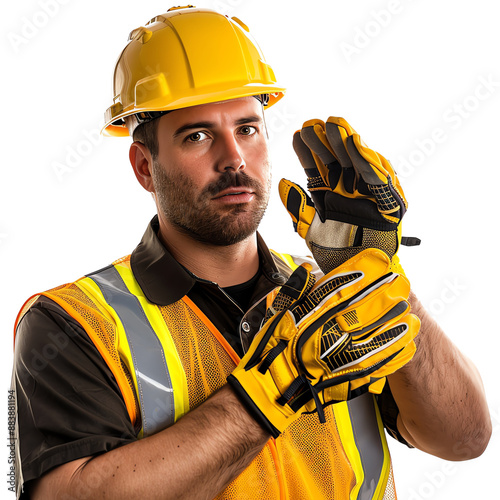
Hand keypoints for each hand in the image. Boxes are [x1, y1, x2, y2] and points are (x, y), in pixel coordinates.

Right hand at [228, 249, 418, 434]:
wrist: (274, 383)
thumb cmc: (275, 345)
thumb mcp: (280, 312)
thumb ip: (296, 290)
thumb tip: (307, 270)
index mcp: (313, 312)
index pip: (342, 287)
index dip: (363, 274)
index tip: (379, 263)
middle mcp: (330, 330)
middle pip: (365, 309)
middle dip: (386, 296)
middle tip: (402, 284)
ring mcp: (341, 353)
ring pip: (375, 336)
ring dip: (396, 325)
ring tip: (411, 315)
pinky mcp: (349, 373)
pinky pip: (377, 363)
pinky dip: (394, 354)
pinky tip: (407, 345)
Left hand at [279, 117, 411, 274]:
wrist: (356, 275)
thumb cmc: (336, 252)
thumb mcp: (310, 229)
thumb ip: (298, 207)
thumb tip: (282, 183)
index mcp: (331, 193)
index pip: (318, 167)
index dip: (308, 151)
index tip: (296, 135)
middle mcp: (350, 189)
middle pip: (337, 159)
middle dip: (325, 142)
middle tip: (312, 124)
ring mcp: (368, 194)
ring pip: (357, 163)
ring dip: (346, 144)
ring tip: (334, 125)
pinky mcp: (388, 203)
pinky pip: (379, 180)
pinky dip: (368, 163)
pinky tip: (356, 145)